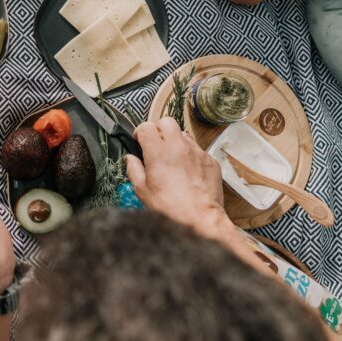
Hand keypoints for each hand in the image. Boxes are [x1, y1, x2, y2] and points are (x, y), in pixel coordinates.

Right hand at [125, 117, 233, 241]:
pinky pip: (198, 150)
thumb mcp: (142, 190)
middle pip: (167, 122)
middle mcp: (179, 146)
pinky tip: (188, 172)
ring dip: (176, 142)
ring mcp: (197, 152)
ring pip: (184, 135)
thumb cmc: (170, 207)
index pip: (146, 127)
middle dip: (159, 130)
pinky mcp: (210, 160)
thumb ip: (134, 169)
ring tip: (173, 160)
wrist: (200, 218)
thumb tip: (131, 159)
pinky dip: (191, 156)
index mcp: (158, 152)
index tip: (140, 142)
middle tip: (156, 145)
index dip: (140, 133)